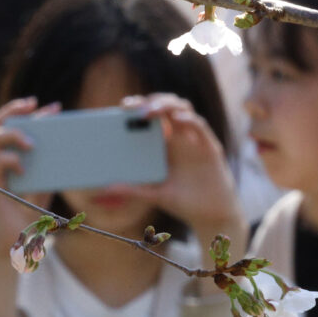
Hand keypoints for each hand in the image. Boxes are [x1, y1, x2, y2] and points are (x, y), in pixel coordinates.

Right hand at [0, 98, 59, 316]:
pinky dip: (11, 160)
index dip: (26, 111)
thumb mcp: (44, 190)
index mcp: (8, 159)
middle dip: (13, 109)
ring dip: (12, 133)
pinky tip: (24, 168)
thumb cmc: (28, 218)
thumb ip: (49, 172)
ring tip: (31, 143)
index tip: (50, 107)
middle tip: (33, 105)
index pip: (11, 125)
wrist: (14, 246)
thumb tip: (68, 150)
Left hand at [112, 94, 246, 259]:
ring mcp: (194, 140)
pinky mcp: (209, 147)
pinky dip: (189, 119)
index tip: (123, 106)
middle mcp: (179, 137)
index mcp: (163, 144)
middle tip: (132, 107)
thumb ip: (132, 190)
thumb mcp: (153, 195)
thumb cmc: (183, 201)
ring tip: (150, 110)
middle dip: (149, 101)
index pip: (151, 116)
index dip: (138, 107)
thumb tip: (106, 188)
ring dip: (166, 104)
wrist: (211, 215)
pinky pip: (200, 126)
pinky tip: (177, 119)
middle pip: (165, 107)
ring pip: (182, 109)